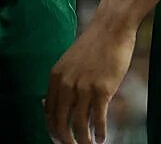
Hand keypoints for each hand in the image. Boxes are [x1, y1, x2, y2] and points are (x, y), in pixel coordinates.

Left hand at [45, 16, 135, 143]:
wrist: (111, 28)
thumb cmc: (94, 46)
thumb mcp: (70, 63)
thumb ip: (64, 82)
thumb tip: (57, 105)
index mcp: (55, 77)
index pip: (49, 112)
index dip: (53, 130)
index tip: (60, 140)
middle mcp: (65, 83)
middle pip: (60, 123)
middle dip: (65, 141)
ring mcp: (83, 87)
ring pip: (78, 125)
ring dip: (83, 141)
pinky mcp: (102, 89)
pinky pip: (97, 119)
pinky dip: (99, 133)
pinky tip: (102, 139)